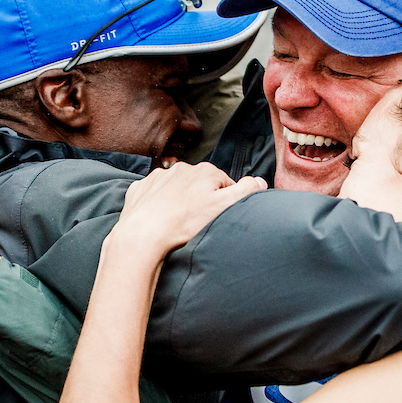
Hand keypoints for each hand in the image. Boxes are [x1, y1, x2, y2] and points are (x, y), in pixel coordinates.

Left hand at [112, 162, 266, 255]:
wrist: (143, 234)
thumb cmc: (184, 223)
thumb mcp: (224, 207)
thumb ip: (246, 191)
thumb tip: (260, 181)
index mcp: (205, 171)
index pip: (224, 183)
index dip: (225, 202)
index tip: (219, 217)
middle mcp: (181, 168)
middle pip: (200, 184)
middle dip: (202, 200)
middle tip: (199, 223)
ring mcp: (158, 177)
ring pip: (176, 188)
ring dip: (180, 201)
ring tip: (178, 223)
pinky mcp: (140, 189)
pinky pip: (154, 194)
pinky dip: (157, 204)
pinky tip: (159, 219)